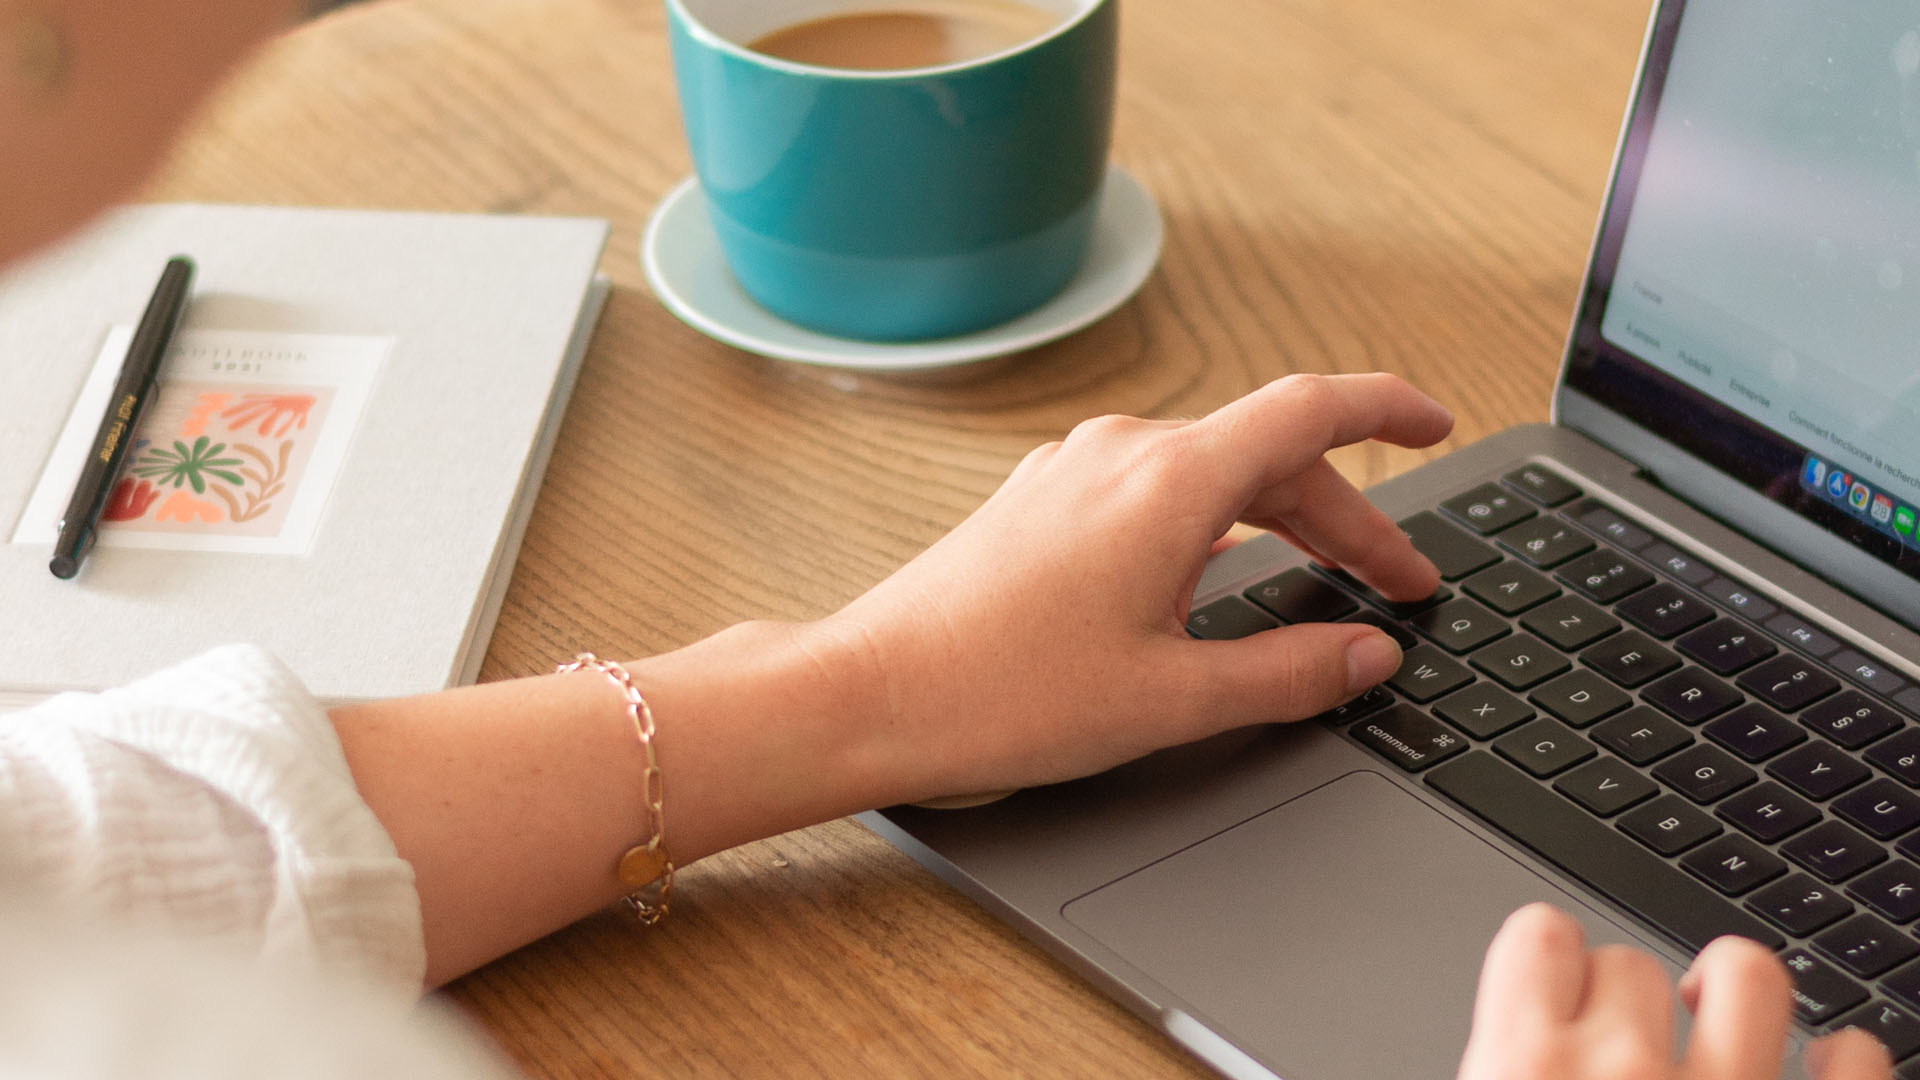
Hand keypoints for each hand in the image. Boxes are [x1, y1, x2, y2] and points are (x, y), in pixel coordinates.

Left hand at [815, 372, 1453, 803]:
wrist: (872, 694)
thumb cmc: (1003, 695)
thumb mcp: (1173, 697)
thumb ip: (1289, 671)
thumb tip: (1367, 654)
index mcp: (1169, 482)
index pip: (1311, 409)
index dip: (1389, 408)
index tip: (1436, 423)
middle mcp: (1121, 453)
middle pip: (1269, 454)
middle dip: (1347, 516)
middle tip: (1398, 586)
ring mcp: (1074, 471)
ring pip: (1212, 473)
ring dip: (1280, 519)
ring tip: (1327, 583)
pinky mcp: (1043, 501)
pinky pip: (1155, 489)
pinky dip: (1214, 523)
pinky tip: (1222, 576)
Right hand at [1457, 904, 1892, 1079]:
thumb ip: (1493, 1069)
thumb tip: (1496, 1049)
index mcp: (1522, 1069)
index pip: (1538, 938)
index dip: (1550, 964)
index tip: (1557, 993)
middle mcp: (1624, 1072)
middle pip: (1633, 961)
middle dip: (1631, 1001)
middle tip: (1627, 1051)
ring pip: (1748, 975)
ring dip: (1735, 993)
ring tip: (1726, 1027)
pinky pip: (1857, 1061)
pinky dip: (1850, 1058)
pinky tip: (1829, 1070)